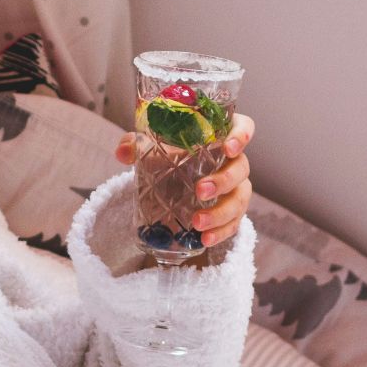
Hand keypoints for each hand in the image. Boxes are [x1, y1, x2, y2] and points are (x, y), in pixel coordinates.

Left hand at [114, 112, 255, 248]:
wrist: (170, 184)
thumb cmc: (169, 157)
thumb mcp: (153, 149)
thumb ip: (137, 145)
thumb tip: (124, 152)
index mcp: (220, 137)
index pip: (243, 127)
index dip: (242, 134)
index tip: (228, 147)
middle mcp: (233, 161)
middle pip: (241, 168)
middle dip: (223, 181)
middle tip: (200, 191)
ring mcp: (235, 188)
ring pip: (240, 199)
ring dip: (220, 212)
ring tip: (197, 223)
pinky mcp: (232, 212)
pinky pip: (234, 223)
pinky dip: (221, 232)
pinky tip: (205, 240)